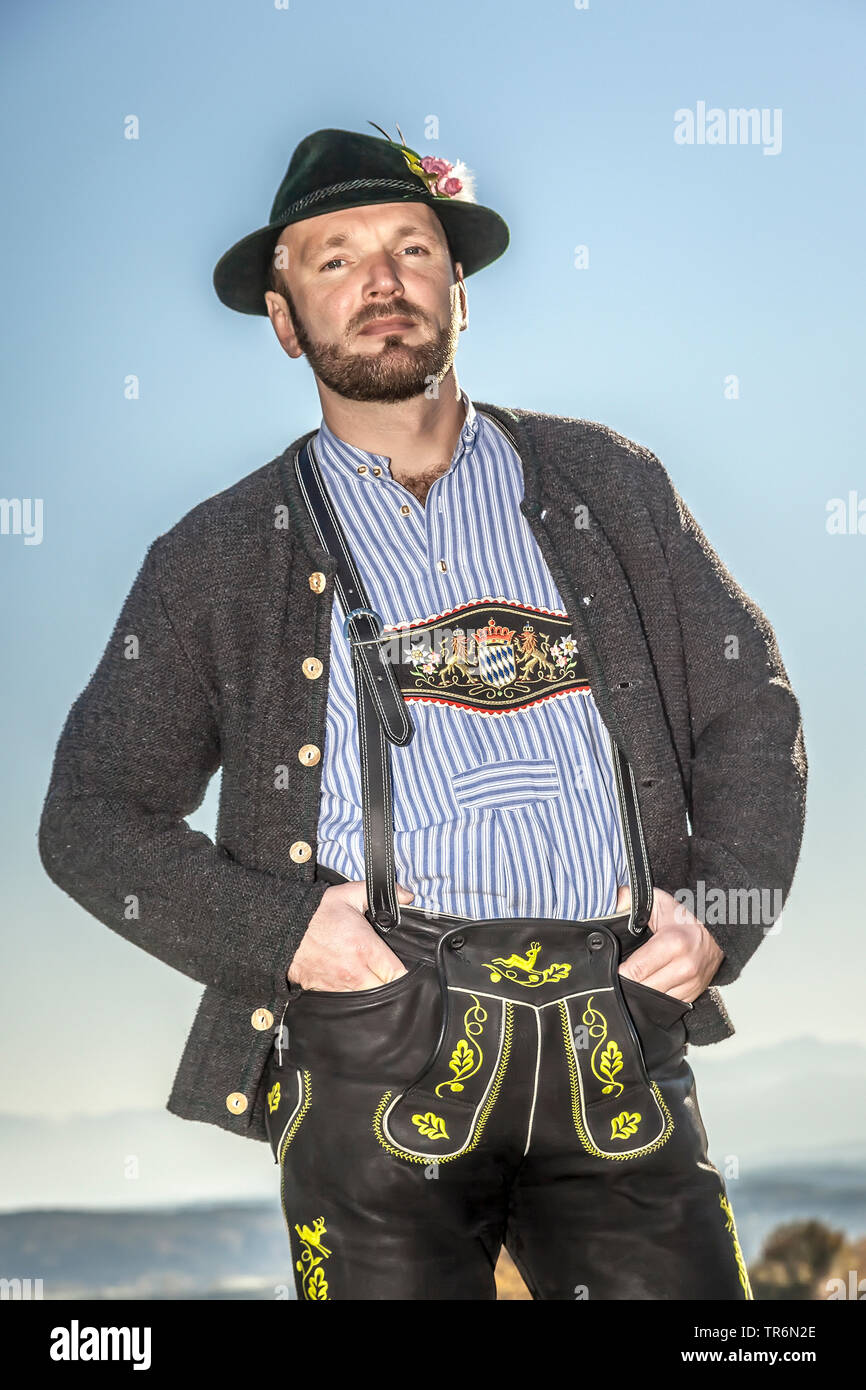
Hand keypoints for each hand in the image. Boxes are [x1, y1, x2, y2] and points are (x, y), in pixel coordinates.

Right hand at [287, 880, 415, 991]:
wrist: (282, 928)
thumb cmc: (316, 912)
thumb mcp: (350, 894)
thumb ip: (383, 893)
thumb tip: (409, 896)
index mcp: (365, 948)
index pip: (397, 974)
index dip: (406, 974)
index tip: (404, 969)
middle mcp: (355, 971)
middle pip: (386, 993)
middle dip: (390, 986)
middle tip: (389, 974)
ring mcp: (339, 985)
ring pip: (367, 1001)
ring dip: (373, 993)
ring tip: (372, 980)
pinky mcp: (324, 992)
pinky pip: (346, 1002)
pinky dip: (352, 996)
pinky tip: (353, 984)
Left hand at [614, 884, 725, 1004]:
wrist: (717, 932)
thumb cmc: (686, 918)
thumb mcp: (658, 901)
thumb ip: (631, 898)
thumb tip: (613, 904)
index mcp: (672, 944)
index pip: (635, 970)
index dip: (619, 972)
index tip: (611, 970)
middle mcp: (684, 967)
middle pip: (642, 989)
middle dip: (627, 984)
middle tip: (620, 975)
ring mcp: (691, 984)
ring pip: (654, 1001)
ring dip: (642, 994)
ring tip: (636, 980)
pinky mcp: (694, 994)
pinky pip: (667, 1004)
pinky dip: (656, 998)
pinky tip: (652, 984)